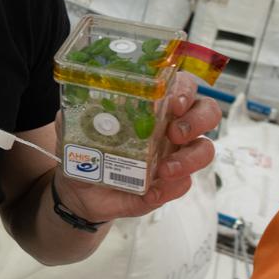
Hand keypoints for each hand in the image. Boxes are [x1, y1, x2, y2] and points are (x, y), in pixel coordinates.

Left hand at [55, 72, 221, 222]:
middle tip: (175, 133)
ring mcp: (173, 156)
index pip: (182, 86)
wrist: (79, 190)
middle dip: (198, 120)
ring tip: (164, 169)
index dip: (185, 90)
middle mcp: (170, 126)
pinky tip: (151, 192)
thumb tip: (72, 103)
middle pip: (207, 112)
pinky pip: (182, 186)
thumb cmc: (84, 149)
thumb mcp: (74, 127)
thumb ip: (74, 113)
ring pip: (204, 150)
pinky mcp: (167, 185)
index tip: (173, 102)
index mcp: (153, 105)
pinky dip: (170, 190)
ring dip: (190, 159)